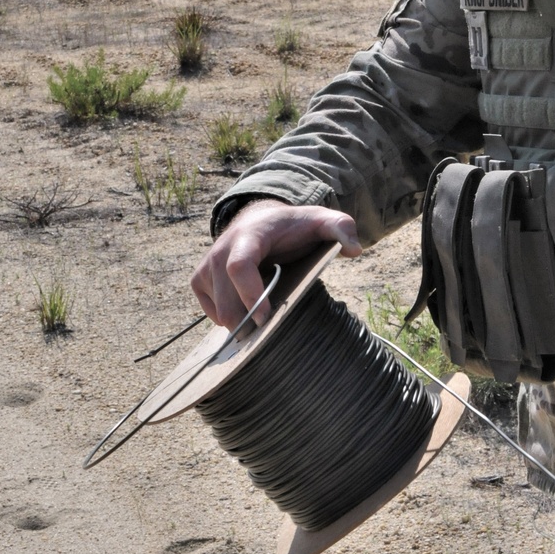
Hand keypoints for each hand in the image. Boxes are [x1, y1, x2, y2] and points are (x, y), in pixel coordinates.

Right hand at [191, 200, 360, 329]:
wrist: (262, 220)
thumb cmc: (293, 227)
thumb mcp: (321, 221)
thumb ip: (340, 227)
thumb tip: (354, 249)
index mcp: (249, 235)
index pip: (239, 266)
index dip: (249, 295)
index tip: (265, 318)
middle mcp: (221, 249)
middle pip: (225, 296)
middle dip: (246, 319)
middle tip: (269, 333)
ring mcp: (207, 265)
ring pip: (217, 308)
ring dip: (239, 321)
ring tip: (262, 321)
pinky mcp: (199, 279)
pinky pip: (209, 309)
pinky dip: (226, 317)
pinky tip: (246, 312)